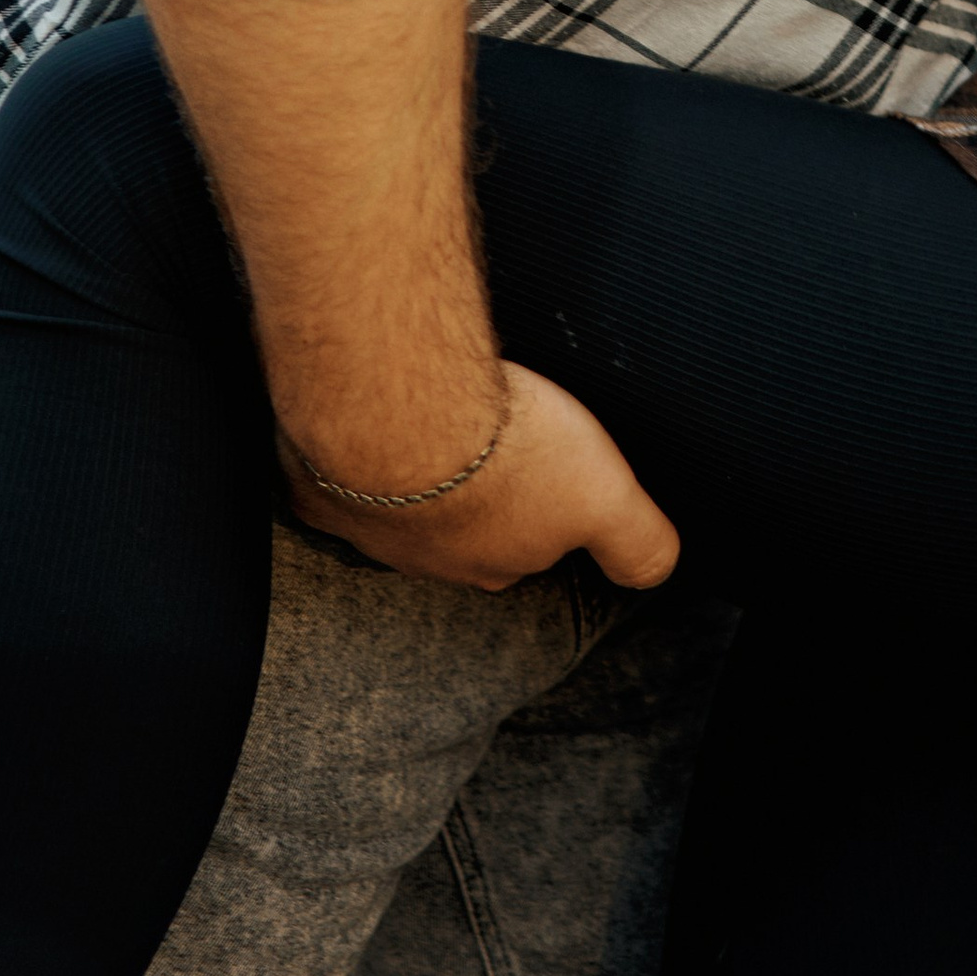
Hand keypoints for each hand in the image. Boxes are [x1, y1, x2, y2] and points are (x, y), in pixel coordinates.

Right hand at [282, 359, 681, 595]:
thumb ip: (637, 542)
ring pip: (392, 499)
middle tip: (485, 428)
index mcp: (492, 562)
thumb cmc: (498, 448)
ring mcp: (363, 522)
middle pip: (457, 526)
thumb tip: (661, 567)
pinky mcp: (316, 482)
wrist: (397, 409)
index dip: (540, 506)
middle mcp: (423, 557)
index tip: (543, 459)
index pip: (524, 548)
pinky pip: (330, 470)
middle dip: (472, 487)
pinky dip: (346, 447)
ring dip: (410, 464)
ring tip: (432, 408)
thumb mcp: (605, 497)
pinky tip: (365, 407)